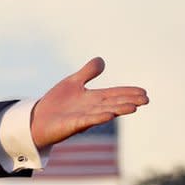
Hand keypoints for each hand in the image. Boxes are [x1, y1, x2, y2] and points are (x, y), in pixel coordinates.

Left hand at [30, 57, 147, 147]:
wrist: (38, 118)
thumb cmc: (57, 103)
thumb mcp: (72, 83)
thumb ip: (87, 72)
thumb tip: (102, 60)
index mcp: (92, 98)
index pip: (113, 94)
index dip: (128, 92)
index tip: (144, 92)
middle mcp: (91, 108)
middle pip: (113, 103)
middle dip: (128, 101)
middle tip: (146, 100)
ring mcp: (83, 117)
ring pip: (104, 112)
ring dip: (118, 110)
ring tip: (133, 107)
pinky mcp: (72, 125)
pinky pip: (87, 121)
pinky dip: (98, 118)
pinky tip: (109, 115)